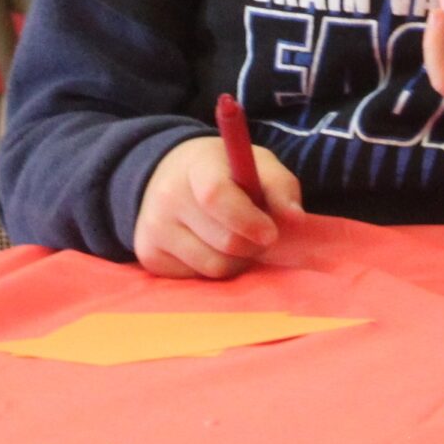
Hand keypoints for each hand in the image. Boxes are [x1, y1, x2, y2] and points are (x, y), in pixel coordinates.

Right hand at [132, 135, 305, 279]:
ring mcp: (153, 227)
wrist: (169, 175)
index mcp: (197, 165)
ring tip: (235, 240)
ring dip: (236, 261)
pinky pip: (195, 279)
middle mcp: (167, 196)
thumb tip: (295, 219)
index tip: (271, 233)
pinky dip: (212, 269)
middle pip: (222, 241)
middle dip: (251, 245)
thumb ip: (281, 186)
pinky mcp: (148, 254)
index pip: (216, 195)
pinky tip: (209, 247)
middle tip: (259, 235)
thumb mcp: (256, 164)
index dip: (248, 220)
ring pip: (212, 267)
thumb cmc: (225, 171)